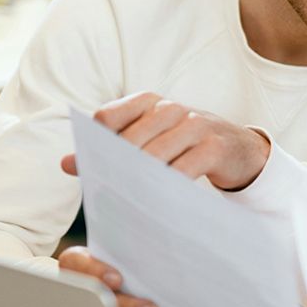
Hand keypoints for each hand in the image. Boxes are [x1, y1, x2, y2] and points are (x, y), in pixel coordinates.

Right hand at [58, 246, 172, 306]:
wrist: (124, 283)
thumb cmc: (127, 265)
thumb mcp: (125, 258)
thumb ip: (134, 261)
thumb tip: (162, 268)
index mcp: (77, 264)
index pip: (76, 262)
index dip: (96, 271)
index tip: (117, 280)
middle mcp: (79, 290)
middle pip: (96, 301)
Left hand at [60, 92, 270, 190]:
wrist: (241, 148)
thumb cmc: (186, 144)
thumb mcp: (152, 138)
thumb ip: (112, 147)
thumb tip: (65, 163)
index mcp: (149, 102)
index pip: (109, 117)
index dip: (92, 142)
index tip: (83, 168)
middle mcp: (171, 109)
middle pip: (130, 139)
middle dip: (112, 168)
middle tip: (101, 193)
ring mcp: (195, 126)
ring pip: (155, 155)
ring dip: (137, 181)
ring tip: (123, 203)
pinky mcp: (214, 148)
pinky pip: (183, 170)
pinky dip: (166, 188)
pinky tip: (156, 204)